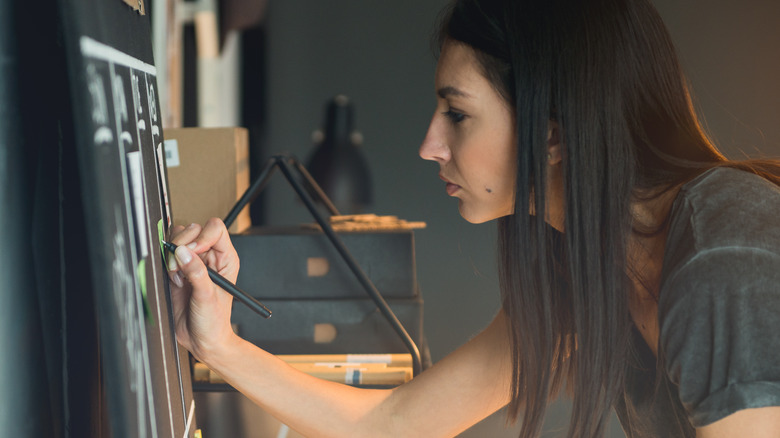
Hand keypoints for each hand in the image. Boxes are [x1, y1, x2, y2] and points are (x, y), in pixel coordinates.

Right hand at [166, 218, 239, 360]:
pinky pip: (168, 254)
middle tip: (181, 267)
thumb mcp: (208, 297)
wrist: (203, 340)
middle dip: (183, 246)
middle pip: (193, 230)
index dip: (202, 237)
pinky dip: (166, 263)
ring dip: (173, 255)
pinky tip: (174, 280)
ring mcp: (193, 262)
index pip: (215, 229)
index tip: (193, 252)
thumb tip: (183, 253)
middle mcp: (210, 257)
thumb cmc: (215, 322)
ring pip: (178, 239)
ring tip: (179, 276)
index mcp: (225, 258)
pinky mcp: (178, 269)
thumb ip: (197, 273)